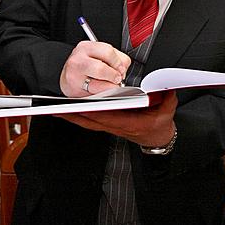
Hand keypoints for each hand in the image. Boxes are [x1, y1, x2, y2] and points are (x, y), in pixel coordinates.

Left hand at [58, 91, 177, 145]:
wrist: (158, 138)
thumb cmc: (160, 124)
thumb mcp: (168, 109)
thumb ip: (167, 96)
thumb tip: (166, 85)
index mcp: (130, 123)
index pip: (109, 118)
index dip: (94, 113)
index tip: (82, 107)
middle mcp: (118, 127)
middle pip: (92, 121)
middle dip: (75, 115)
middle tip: (58, 109)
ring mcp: (111, 128)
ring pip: (88, 123)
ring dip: (73, 117)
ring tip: (57, 110)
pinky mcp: (109, 125)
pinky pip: (90, 122)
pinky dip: (79, 118)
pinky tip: (69, 112)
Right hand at [59, 41, 130, 95]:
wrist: (67, 78)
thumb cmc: (86, 67)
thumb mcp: (99, 56)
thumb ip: (115, 58)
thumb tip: (123, 70)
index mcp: (86, 47)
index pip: (108, 51)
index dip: (118, 62)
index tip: (121, 69)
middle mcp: (78, 59)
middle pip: (101, 67)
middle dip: (114, 75)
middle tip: (117, 78)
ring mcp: (74, 74)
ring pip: (98, 82)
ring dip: (109, 85)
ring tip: (110, 85)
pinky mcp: (74, 88)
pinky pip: (95, 93)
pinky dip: (103, 93)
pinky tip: (102, 90)